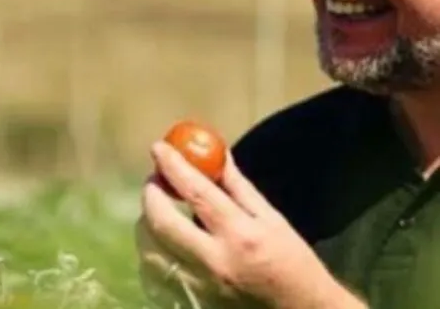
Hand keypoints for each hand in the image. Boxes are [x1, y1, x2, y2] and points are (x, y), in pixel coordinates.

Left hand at [135, 142, 365, 308]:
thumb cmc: (292, 262)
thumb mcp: (273, 220)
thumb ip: (238, 186)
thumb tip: (215, 153)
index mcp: (242, 237)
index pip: (196, 194)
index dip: (173, 166)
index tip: (159, 147)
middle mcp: (216, 264)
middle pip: (161, 223)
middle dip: (151, 195)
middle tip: (156, 181)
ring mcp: (199, 289)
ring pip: (150, 251)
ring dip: (148, 224)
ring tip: (161, 211)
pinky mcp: (190, 305)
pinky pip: (154, 276)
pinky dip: (152, 254)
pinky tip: (164, 243)